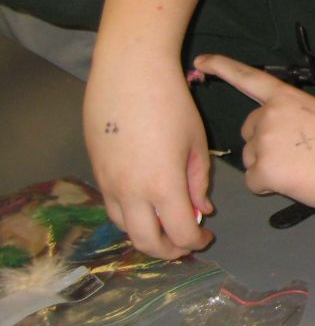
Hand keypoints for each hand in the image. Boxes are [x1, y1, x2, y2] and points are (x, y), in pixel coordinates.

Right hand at [84, 55, 214, 259]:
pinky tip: (147, 207)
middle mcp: (130, 192)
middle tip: (186, 244)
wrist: (129, 74)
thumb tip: (202, 210)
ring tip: (167, 227)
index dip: (196, 242)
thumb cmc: (171, 104)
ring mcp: (108, 183)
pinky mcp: (96, 171)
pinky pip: (112, 207)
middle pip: (146, 242)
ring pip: (125, 228)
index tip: (206, 237)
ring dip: (147, 235)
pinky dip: (131, 217)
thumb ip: (198, 182)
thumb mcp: (196, 144)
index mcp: (162, 186)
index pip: (180, 233)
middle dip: (169, 251)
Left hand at [195, 54, 314, 215]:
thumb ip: (292, 114)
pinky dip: (269, 186)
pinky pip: (253, 181)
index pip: (248, 78)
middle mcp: (269, 115)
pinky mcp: (262, 169)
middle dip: (263, 144)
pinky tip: (295, 182)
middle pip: (249, 131)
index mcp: (286, 98)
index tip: (201, 61)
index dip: (222, 67)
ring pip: (250, 158)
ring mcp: (264, 142)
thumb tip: (279, 133)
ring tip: (301, 169)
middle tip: (297, 155)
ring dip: (267, 167)